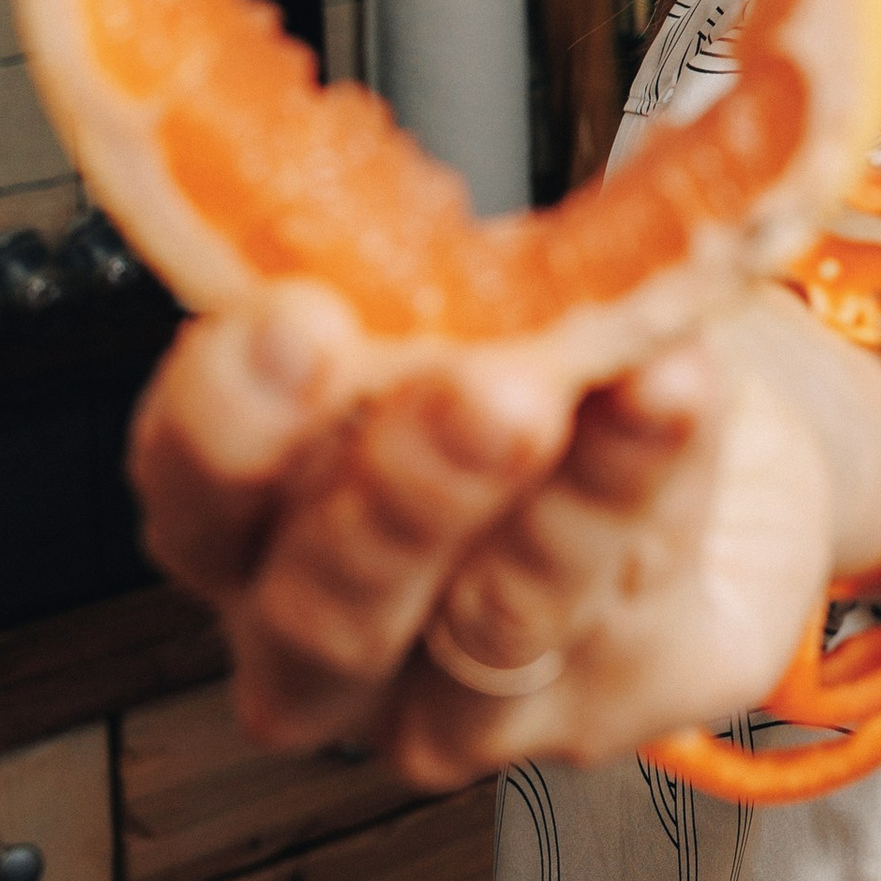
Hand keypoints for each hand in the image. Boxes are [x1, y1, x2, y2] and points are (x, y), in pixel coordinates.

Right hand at [129, 306, 842, 790]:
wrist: (683, 436)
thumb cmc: (524, 358)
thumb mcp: (458, 292)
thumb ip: (438, 265)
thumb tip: (470, 171)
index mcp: (246, 524)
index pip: (192, 493)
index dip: (230, 420)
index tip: (299, 321)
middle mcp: (323, 640)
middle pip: (325, 609)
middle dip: (405, 495)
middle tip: (484, 390)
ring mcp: (457, 704)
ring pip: (495, 623)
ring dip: (568, 500)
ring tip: (638, 384)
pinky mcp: (606, 708)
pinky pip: (629, 607)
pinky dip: (662, 486)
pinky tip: (688, 400)